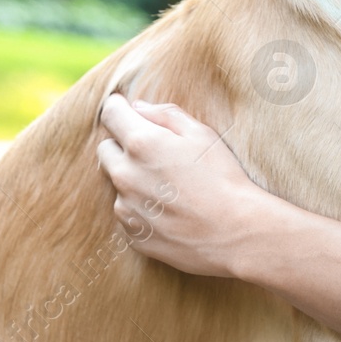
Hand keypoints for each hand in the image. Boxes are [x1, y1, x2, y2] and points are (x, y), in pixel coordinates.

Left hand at [96, 93, 268, 277]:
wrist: (235, 232)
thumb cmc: (223, 178)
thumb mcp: (202, 134)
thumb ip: (165, 114)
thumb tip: (137, 107)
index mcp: (142, 143)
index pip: (110, 114)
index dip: (119, 108)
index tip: (127, 110)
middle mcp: (125, 175)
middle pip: (105, 149)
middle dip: (123, 145)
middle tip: (156, 153)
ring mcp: (125, 207)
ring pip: (117, 183)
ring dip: (133, 179)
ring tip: (170, 187)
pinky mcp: (132, 234)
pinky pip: (127, 212)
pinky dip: (141, 207)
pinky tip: (170, 210)